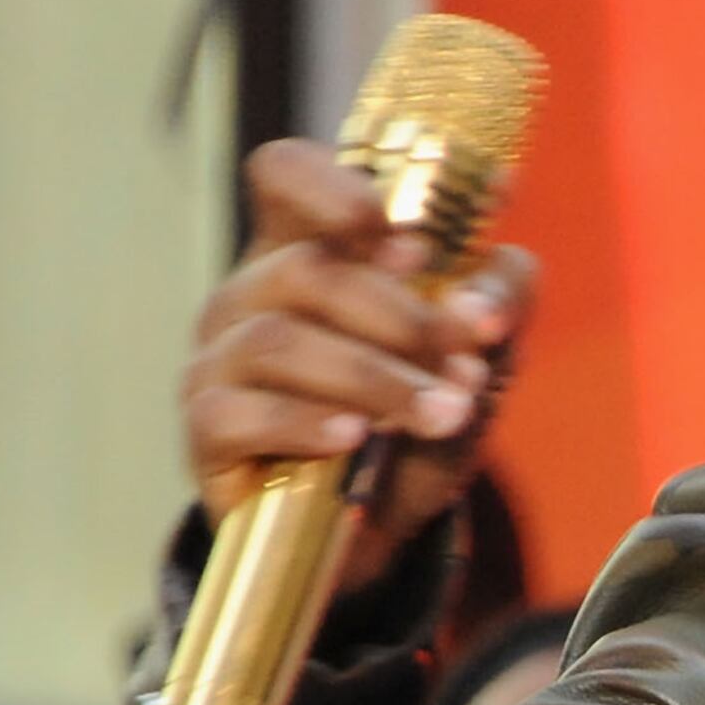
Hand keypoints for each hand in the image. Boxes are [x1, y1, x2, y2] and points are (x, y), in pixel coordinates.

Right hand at [182, 139, 540, 590]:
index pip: (284, 175)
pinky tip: (357, 439)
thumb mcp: (474, 358)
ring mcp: (219, 360)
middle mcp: (252, 292)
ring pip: (279, 340)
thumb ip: (497, 307)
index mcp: (309, 248)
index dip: (337, 188)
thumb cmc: (413, 418)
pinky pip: (239, 414)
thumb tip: (486, 307)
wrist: (374, 530)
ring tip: (445, 414)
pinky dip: (305, 423)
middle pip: (307, 269)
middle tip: (469, 363)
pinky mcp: (207, 432)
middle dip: (402, 317)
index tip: (420, 239)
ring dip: (376, 377)